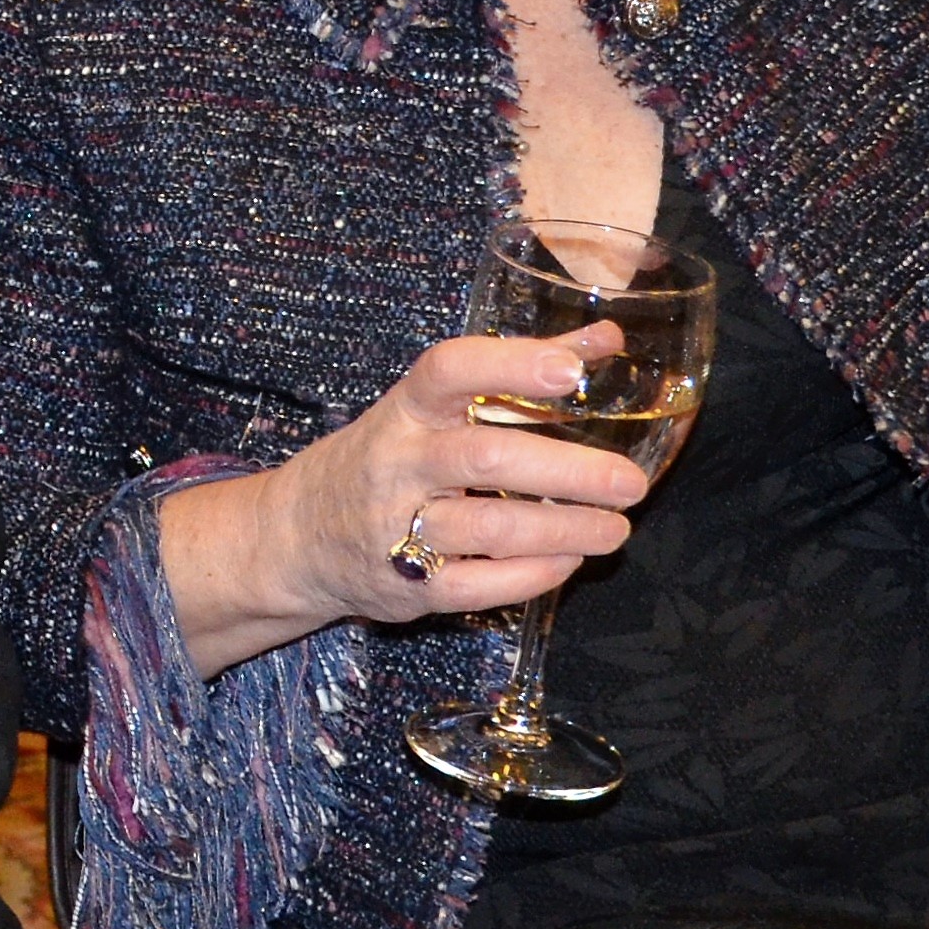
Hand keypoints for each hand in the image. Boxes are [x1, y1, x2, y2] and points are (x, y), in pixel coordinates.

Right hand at [155, 328, 649, 674]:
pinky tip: (570, 560)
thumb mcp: (432, 409)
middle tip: (631, 481)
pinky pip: (479, 587)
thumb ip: (516, 374)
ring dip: (564, 529)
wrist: (297, 536)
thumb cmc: (388, 459)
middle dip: (567, 472)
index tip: (573, 371)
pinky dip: (533, 575)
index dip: (510, 365)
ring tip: (616, 528)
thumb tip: (606, 339)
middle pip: (484, 459)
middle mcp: (397, 465)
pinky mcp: (410, 589)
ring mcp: (398, 529)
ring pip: (488, 531)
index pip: (450, 371)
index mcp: (406, 410)